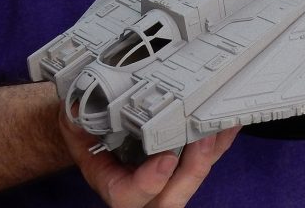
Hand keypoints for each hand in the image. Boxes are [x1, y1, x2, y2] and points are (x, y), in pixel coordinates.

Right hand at [60, 111, 239, 207]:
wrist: (95, 129)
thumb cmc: (85, 128)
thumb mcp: (74, 123)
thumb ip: (77, 119)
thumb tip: (79, 105)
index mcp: (112, 182)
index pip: (128, 196)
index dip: (147, 183)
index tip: (164, 161)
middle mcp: (141, 189)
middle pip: (171, 198)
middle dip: (193, 170)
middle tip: (204, 139)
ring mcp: (164, 178)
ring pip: (192, 178)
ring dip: (211, 153)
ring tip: (223, 125)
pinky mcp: (181, 162)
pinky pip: (204, 159)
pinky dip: (218, 141)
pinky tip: (230, 121)